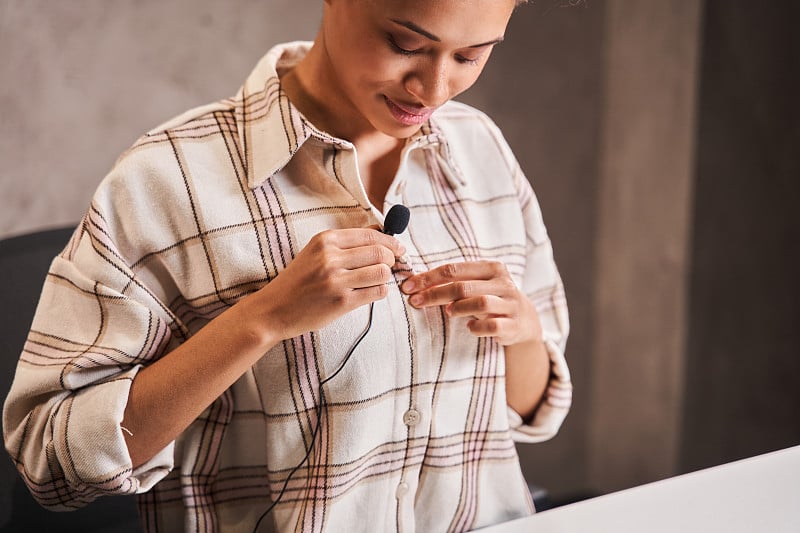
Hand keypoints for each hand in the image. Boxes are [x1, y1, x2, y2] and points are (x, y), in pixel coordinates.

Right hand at [243, 227, 404, 341]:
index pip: (372, 235)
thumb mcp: (316, 252)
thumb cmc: (298, 280)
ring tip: (377, 280)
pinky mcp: (341, 302)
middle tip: (390, 265)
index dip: (391, 242)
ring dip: (385, 277)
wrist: (274, 309)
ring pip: (382, 272)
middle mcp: (331, 257)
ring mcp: (336, 280)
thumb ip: (347, 242)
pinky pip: (376, 292)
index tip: (398, 248)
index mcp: (326, 240)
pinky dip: (380, 292)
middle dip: (392, 259)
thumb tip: (382, 232)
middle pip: (381, 253)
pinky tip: (370, 292)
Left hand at [401, 261, 541, 346]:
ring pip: (480, 303)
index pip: (454, 269)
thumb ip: (453, 281)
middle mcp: (503, 283)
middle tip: (416, 302)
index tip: (408, 287)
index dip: (428, 278)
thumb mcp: (477, 284)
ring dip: (459, 308)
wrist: (524, 319)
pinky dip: (477, 328)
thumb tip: (416, 283)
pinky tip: (470, 328)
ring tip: (448, 312)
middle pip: (463, 286)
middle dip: (435, 294)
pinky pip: (492, 326)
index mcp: (492, 268)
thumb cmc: (490, 298)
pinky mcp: (513, 325)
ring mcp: (510, 304)